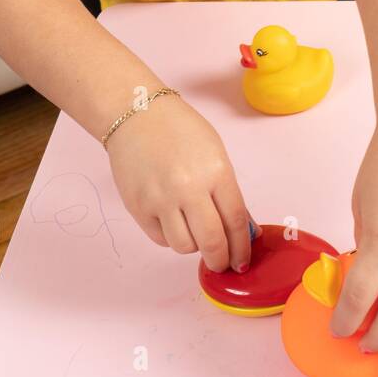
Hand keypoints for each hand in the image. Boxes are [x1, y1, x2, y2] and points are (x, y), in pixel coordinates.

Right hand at [106, 92, 255, 273]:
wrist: (135, 113)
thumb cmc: (179, 129)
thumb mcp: (215, 153)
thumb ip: (228, 192)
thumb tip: (242, 231)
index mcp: (215, 171)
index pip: (235, 222)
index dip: (241, 248)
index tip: (242, 261)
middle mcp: (188, 188)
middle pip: (211, 243)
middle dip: (221, 260)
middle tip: (222, 263)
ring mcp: (160, 199)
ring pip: (185, 247)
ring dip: (194, 247)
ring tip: (194, 231)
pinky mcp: (138, 207)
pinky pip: (161, 239)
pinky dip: (171, 237)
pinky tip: (174, 221)